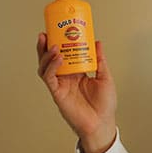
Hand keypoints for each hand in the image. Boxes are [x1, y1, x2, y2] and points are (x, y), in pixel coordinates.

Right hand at [37, 33, 116, 152]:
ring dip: (46, 54)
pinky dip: (52, 66)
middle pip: (51, 58)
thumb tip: (97, 42)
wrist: (102, 123)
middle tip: (46, 32)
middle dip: (46, 45)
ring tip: (51, 44)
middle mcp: (67, 77)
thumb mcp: (105, 77)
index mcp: (77, 73)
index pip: (64, 54)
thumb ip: (100, 60)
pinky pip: (49, 78)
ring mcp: (60, 85)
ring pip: (46, 66)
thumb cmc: (105, 104)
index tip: (59, 30)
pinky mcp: (57, 93)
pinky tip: (58, 58)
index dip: (59, 43)